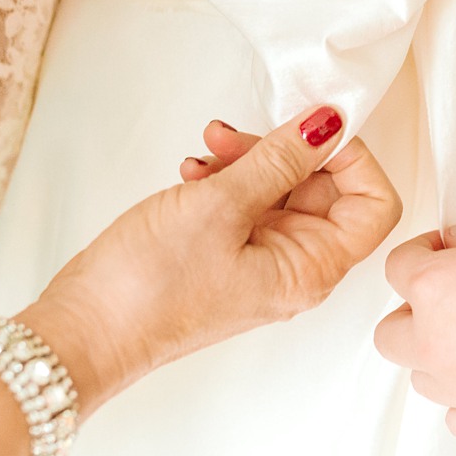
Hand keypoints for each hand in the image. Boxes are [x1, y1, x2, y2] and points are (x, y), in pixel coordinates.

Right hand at [16, 107, 400, 419]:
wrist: (80, 332)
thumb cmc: (147, 289)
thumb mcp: (221, 205)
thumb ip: (281, 158)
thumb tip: (328, 124)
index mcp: (313, 268)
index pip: (374, 205)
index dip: (355, 159)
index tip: (316, 128)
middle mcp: (296, 268)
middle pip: (326, 189)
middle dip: (288, 151)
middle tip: (240, 135)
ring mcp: (260, 261)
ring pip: (282, 191)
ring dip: (250, 160)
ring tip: (208, 151)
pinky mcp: (226, 254)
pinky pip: (247, 204)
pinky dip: (227, 179)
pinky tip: (194, 172)